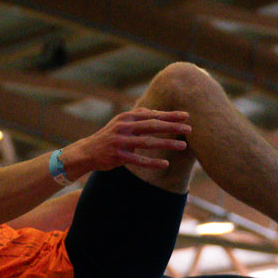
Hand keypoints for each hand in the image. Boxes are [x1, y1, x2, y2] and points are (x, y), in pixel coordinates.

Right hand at [69, 109, 189, 172]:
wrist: (87, 151)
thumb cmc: (109, 136)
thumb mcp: (122, 123)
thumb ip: (138, 117)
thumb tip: (157, 112)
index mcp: (127, 117)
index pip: (153, 115)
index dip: (170, 115)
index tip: (187, 115)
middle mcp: (124, 127)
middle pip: (153, 126)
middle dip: (172, 127)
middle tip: (189, 129)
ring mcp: (121, 142)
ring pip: (148, 142)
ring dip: (167, 143)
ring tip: (182, 146)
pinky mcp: (118, 156)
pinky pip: (138, 160)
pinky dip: (152, 162)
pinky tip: (165, 164)